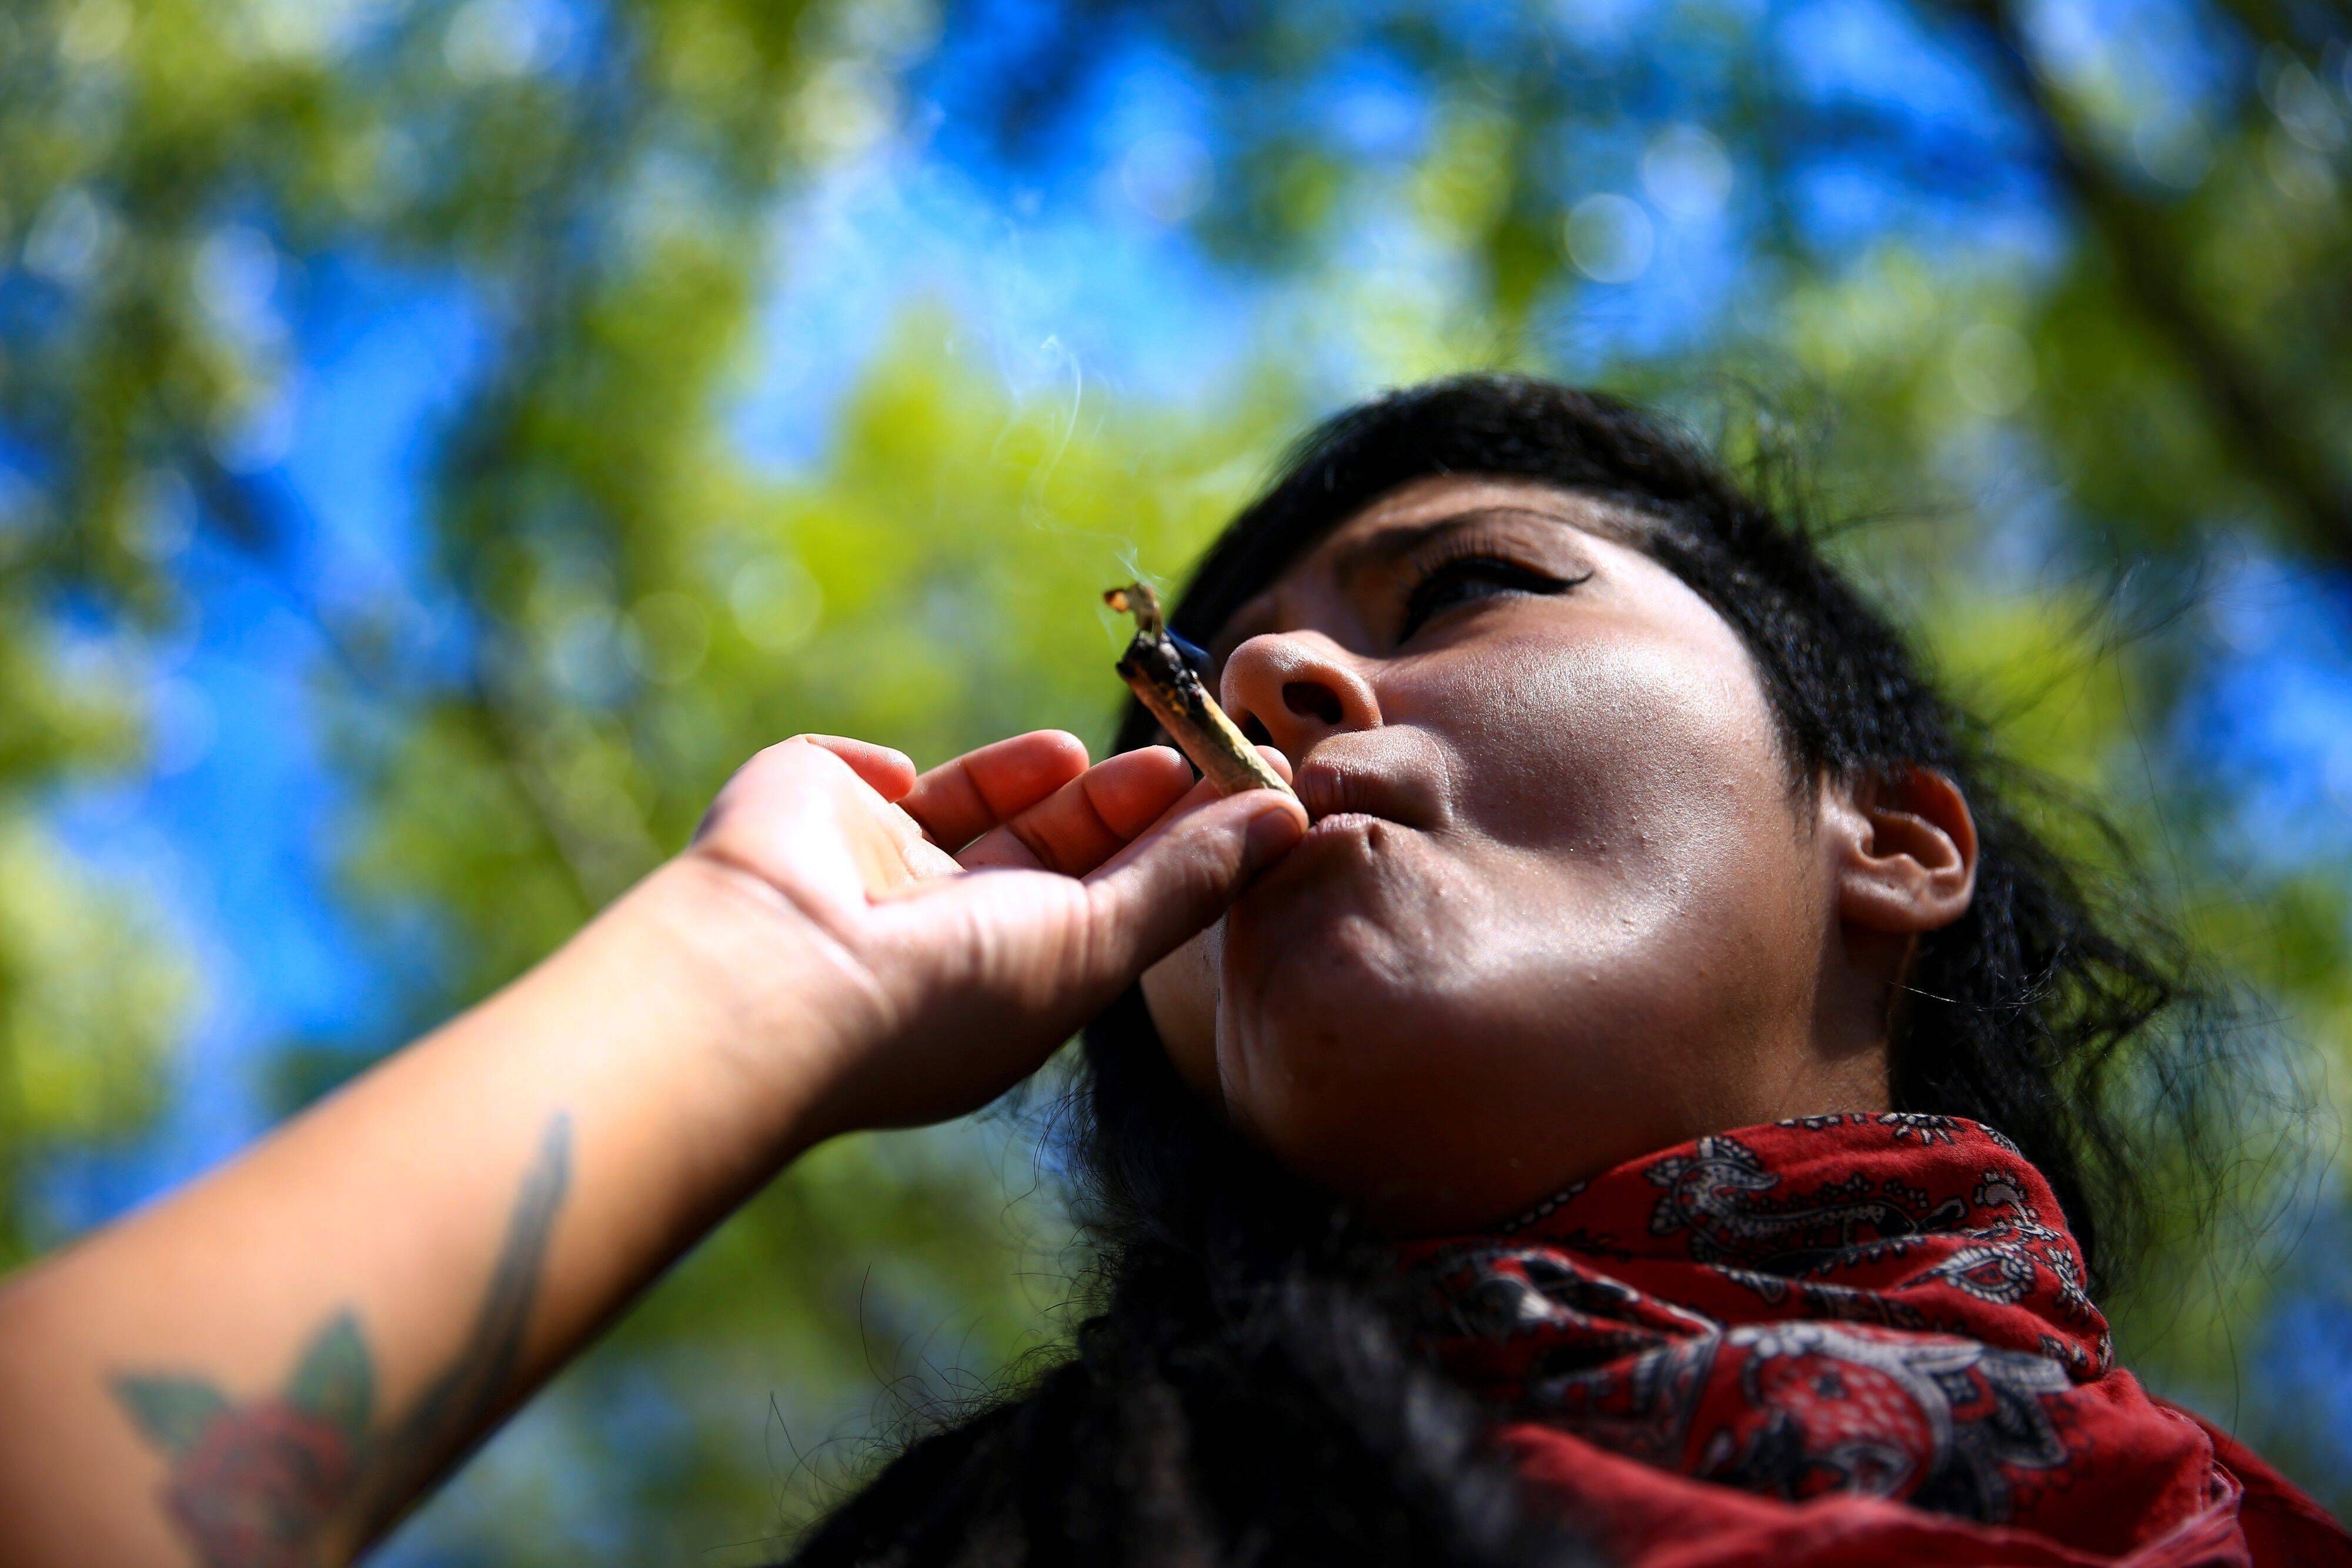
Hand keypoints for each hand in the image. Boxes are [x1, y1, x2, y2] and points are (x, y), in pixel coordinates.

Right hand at [682, 730, 1304, 1138]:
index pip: (1109, 903)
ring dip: (1038, 773)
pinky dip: (887, 766)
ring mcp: (869, 869)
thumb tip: (1289, 819)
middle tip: (1201, 748)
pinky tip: (903, 782)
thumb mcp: (1092, 945)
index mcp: (1005, 981)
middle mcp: (940, 931)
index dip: (1177, 848)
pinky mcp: (810, 806)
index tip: (1247, 794)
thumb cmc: (945, 992)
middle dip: (1128, 800)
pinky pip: (859, 771)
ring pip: (974, 804)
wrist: (778, 974)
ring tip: (1098, 752)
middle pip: (1054, 847)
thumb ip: (1187, 881)